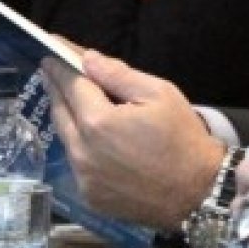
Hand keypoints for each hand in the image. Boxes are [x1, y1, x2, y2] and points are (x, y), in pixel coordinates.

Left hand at [42, 50, 222, 227]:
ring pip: (66, 138)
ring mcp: (83, 177)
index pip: (71, 85)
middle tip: (55, 73)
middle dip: (57, 89)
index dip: (61, 66)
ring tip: (76, 103)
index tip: (50, 51)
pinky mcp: (89, 196)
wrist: (198, 190)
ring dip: (69, 118)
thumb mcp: (160, 94)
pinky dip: (81, 147)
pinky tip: (96, 142)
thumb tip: (88, 59)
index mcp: (98, 121)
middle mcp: (82, 150)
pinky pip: (77, 164)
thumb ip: (119, 74)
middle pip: (60, 111)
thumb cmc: (183, 137)